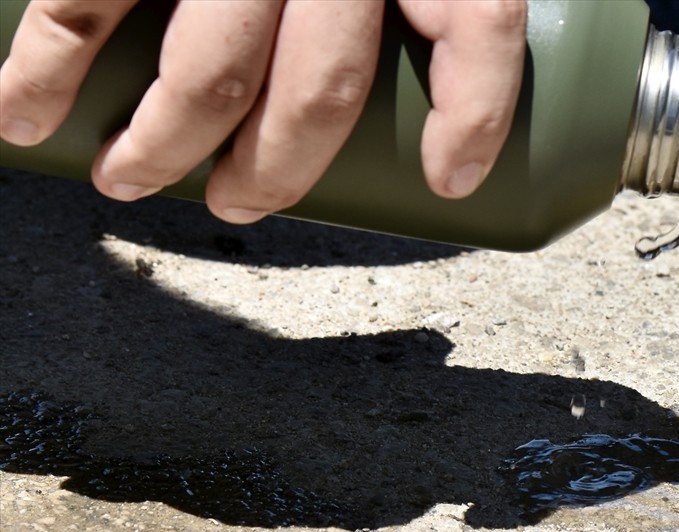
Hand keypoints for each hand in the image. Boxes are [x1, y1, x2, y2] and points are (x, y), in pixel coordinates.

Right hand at [0, 0, 527, 219]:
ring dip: (164, 146)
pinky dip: (48, 65)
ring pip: (211, 73)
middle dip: (278, 169)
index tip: (451, 180)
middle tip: (239, 202)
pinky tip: (25, 114)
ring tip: (124, 181)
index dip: (473, 118)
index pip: (477, 26)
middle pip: (323, 89)